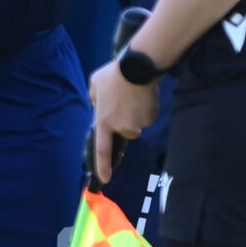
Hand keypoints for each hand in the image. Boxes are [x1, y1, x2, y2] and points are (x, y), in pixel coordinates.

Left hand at [88, 57, 158, 181]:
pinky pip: (148, 117)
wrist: (137, 67)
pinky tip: (143, 95)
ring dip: (136, 114)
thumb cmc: (113, 74)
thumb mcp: (94, 84)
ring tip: (133, 96)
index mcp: (104, 121)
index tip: (105, 179)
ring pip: (137, 124)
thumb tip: (97, 103)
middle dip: (125, 121)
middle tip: (123, 101)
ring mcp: (137, 123)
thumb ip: (94, 98)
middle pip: (126, 132)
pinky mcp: (150, 117)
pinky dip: (146, 109)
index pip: (103, 149)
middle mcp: (121, 127)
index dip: (103, 166)